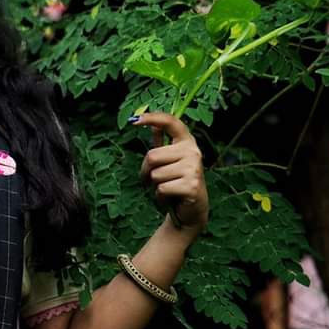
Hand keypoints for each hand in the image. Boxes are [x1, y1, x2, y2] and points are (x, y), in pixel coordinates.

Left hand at [129, 112, 208, 232]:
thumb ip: (162, 143)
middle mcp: (193, 152)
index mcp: (187, 142)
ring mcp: (194, 168)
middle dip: (146, 171)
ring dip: (154, 185)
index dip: (153, 118)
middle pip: (152, 156)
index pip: (171, 122)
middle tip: (153, 180)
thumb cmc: (176, 182)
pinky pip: (161, 188)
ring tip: (167, 188)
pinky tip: (171, 197)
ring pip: (155, 174)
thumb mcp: (169, 161)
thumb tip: (152, 125)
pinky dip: (160, 196)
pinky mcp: (191, 186)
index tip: (134, 120)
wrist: (191, 210)